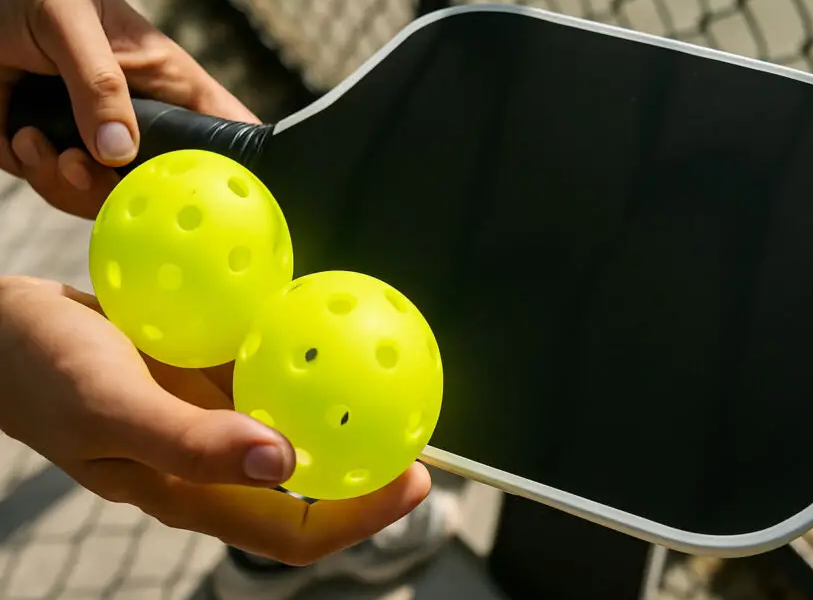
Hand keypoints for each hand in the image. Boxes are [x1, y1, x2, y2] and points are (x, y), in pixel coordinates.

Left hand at [0, 0, 257, 219]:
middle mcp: (141, 120)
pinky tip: (24, 135)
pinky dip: (37, 172)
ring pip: (108, 199)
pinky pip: (59, 189)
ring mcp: (100, 140)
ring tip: (41, 141)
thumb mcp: (72, 23)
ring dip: (68, 183)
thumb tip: (118, 151)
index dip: (235, 170)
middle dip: (122, 191)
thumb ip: (99, 83)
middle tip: (82, 165)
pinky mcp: (57, 153)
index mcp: (170, 86)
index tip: (213, 193)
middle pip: (163, 186)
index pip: (226, 133)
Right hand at [0, 276, 431, 564]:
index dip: (362, 518)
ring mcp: (212, 423)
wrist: (3, 331)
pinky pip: (269, 380)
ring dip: (342, 416)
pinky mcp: (205, 383)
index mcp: (193, 492)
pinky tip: (324, 331)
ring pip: (296, 433)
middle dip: (369, 469)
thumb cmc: (41, 372)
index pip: (295, 532)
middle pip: (310, 489)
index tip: (416, 480)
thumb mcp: (111, 408)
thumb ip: (189, 443)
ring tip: (389, 381)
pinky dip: (304, 365)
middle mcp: (213, 466)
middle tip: (417, 429)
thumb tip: (281, 462)